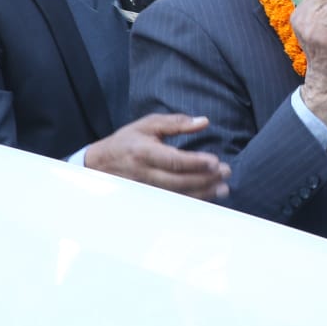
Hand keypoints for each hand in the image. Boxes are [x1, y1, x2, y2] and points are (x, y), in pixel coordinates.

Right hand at [84, 114, 227, 199]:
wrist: (100, 164)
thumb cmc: (127, 141)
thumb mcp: (148, 125)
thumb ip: (176, 122)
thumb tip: (203, 122)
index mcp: (144, 152)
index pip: (173, 160)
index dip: (195, 163)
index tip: (215, 161)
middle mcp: (144, 173)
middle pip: (179, 181)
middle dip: (205, 179)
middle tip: (226, 173)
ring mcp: (146, 189)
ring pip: (178, 195)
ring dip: (203, 194)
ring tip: (223, 189)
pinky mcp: (148, 199)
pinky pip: (173, 203)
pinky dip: (192, 202)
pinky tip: (208, 198)